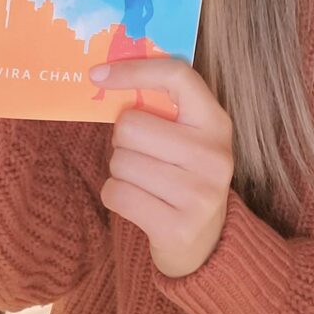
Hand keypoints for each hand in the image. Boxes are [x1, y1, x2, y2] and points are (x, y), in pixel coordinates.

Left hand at [91, 57, 233, 278]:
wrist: (206, 244)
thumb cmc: (184, 175)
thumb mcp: (188, 136)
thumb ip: (162, 105)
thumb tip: (104, 74)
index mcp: (216, 122)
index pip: (177, 76)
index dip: (134, 70)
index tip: (98, 74)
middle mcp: (214, 155)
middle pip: (131, 125)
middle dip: (122, 141)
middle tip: (140, 154)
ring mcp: (200, 193)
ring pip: (121, 161)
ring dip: (119, 171)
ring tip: (143, 181)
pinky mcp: (178, 227)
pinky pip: (116, 194)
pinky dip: (115, 195)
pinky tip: (138, 202)